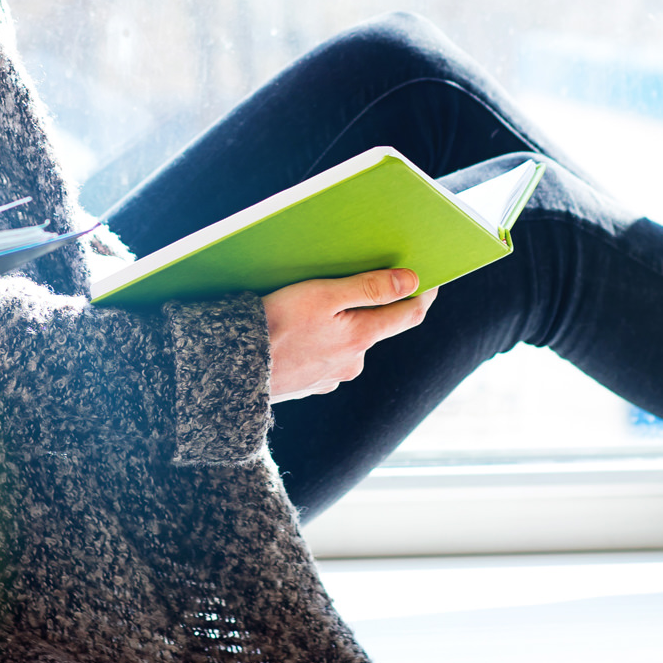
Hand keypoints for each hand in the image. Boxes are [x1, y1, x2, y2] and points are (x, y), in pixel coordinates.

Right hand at [263, 269, 433, 400]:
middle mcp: (352, 363)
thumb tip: (411, 283)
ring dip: (339, 325)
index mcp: (360, 338)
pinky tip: (296, 331)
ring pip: (346, 344)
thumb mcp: (323, 296)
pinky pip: (323, 357)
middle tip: (355, 281)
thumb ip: (369, 288)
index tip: (431, 276)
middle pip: (374, 327)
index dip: (423, 293)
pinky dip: (318, 342)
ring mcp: (330, 378)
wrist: (231, 368)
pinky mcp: (308, 385)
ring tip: (312, 307)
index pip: (409, 315)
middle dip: (370, 306)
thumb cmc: (274, 325)